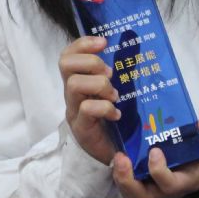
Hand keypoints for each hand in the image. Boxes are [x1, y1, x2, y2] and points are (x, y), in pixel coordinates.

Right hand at [60, 35, 120, 162]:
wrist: (113, 154)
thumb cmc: (115, 119)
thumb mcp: (116, 91)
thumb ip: (120, 72)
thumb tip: (134, 43)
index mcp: (79, 82)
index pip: (68, 55)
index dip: (82, 44)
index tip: (104, 43)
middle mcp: (72, 94)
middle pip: (65, 64)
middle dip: (91, 62)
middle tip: (109, 74)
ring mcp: (74, 110)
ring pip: (74, 84)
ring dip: (99, 85)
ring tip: (115, 96)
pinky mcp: (81, 127)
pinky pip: (87, 109)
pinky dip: (105, 107)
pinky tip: (116, 114)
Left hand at [111, 114, 198, 197]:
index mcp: (184, 182)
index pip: (168, 184)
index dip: (159, 171)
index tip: (155, 150)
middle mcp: (164, 189)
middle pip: (141, 197)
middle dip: (128, 181)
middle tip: (122, 158)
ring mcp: (151, 186)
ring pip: (130, 193)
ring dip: (119, 177)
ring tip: (117, 156)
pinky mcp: (142, 179)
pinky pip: (126, 183)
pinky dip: (119, 172)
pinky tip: (117, 150)